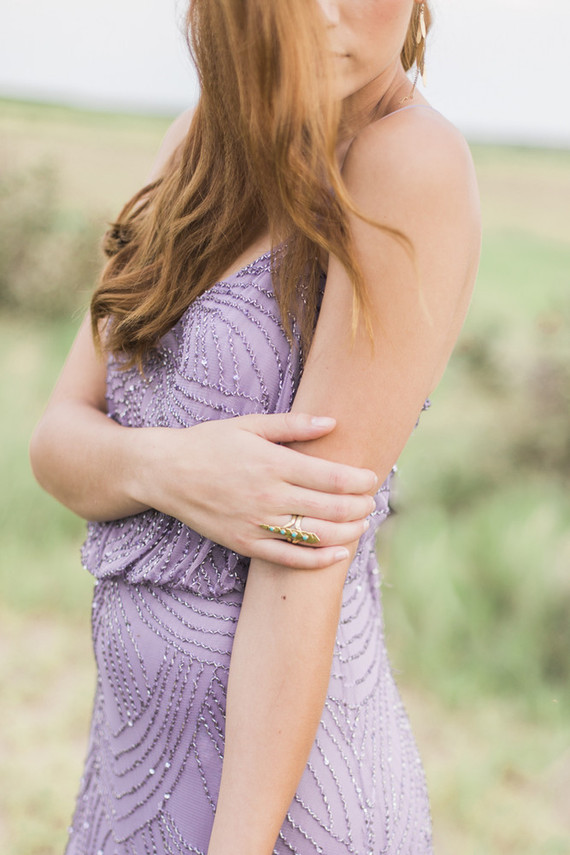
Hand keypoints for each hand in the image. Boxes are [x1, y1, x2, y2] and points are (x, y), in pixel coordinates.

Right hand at [131, 413, 377, 568]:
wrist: (166, 472)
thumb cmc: (210, 443)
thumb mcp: (250, 425)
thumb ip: (293, 425)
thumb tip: (333, 422)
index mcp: (273, 463)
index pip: (331, 477)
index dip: (359, 481)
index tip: (372, 479)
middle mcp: (268, 495)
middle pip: (329, 507)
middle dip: (358, 507)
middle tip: (371, 503)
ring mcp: (256, 522)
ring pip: (314, 535)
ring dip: (346, 532)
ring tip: (361, 525)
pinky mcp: (244, 543)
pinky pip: (288, 558)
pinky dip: (317, 559)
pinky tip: (338, 554)